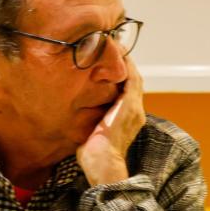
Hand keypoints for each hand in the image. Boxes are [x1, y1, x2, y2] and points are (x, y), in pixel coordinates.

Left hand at [78, 57, 145, 186]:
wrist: (103, 163)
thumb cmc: (93, 155)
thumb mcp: (91, 133)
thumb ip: (89, 121)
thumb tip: (73, 114)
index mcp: (128, 119)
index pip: (127, 91)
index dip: (121, 76)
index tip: (110, 64)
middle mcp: (136, 111)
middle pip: (133, 81)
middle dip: (125, 65)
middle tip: (114, 49)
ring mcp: (134, 108)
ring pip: (134, 77)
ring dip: (126, 61)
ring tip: (116, 47)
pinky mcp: (130, 105)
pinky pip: (132, 79)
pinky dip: (128, 65)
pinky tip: (119, 53)